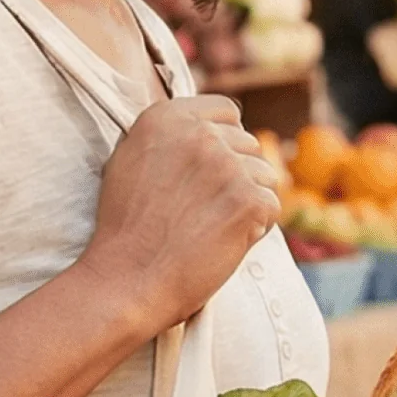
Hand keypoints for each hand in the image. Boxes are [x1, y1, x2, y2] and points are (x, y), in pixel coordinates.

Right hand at [78, 95, 281, 333]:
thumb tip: (206, 130)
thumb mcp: (130, 165)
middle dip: (233, 178)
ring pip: (263, 175)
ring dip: (245, 203)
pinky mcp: (247, 199)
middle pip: (246, 145)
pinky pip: (270, 207)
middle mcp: (198, 134)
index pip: (226, 113)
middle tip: (198, 215)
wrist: (126, 283)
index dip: (224, 146)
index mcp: (166, 118)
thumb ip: (168, 139)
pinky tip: (220, 244)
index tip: (206, 177)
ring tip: (207, 231)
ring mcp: (225, 165)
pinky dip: (253, 230)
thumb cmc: (126, 235)